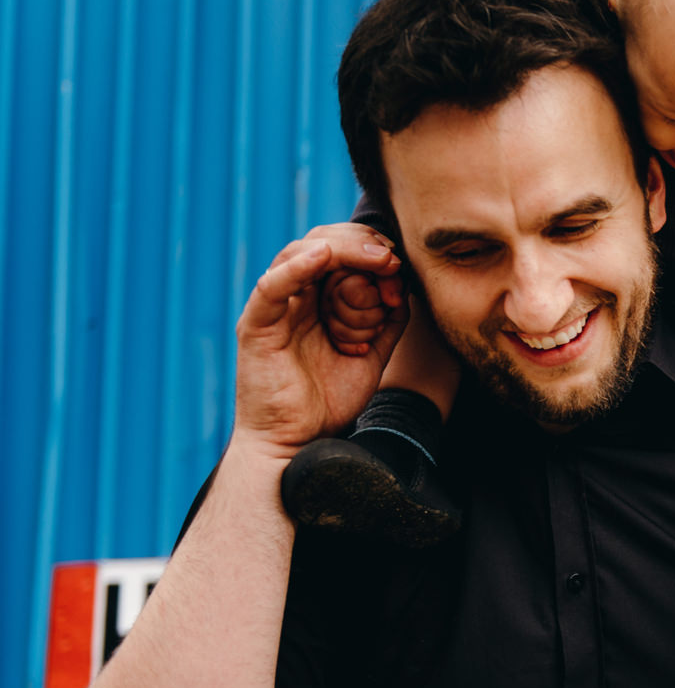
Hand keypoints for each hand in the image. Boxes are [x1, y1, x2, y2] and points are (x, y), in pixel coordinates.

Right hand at [233, 224, 407, 460]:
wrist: (301, 443)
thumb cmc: (330, 400)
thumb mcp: (372, 354)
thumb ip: (386, 321)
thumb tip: (405, 289)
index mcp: (319, 301)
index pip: (342, 254)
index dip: (373, 253)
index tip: (400, 268)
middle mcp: (295, 298)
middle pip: (322, 245)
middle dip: (361, 245)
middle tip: (392, 258)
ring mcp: (274, 309)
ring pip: (299, 255)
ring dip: (341, 250)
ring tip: (375, 257)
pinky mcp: (256, 326)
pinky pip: (272, 287)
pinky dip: (296, 267)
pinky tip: (321, 257)